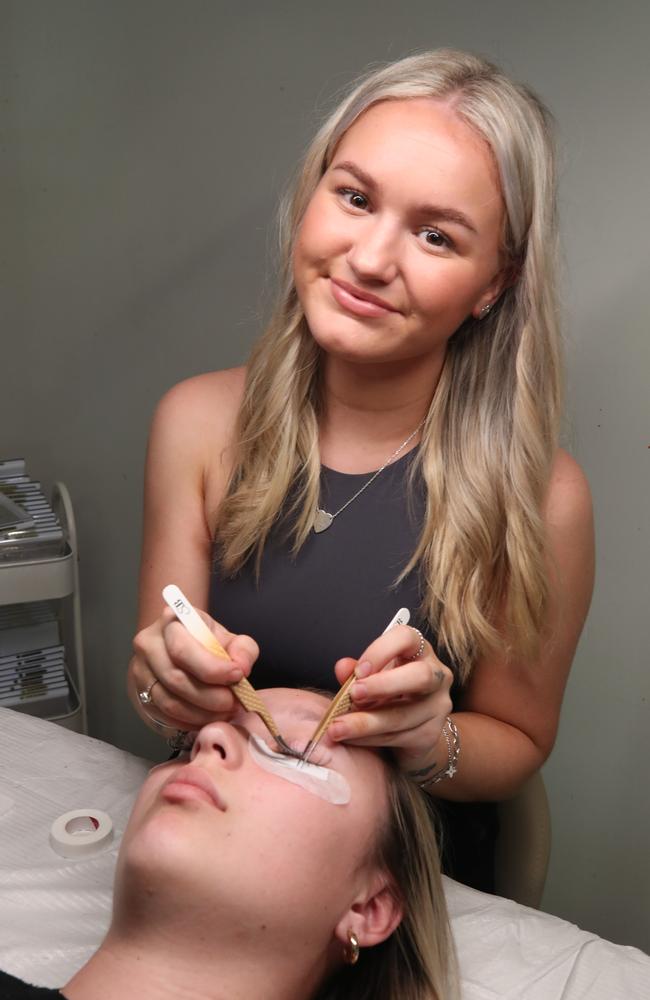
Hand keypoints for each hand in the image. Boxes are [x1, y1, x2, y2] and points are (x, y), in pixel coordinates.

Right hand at [130, 607, 258, 729]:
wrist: (178, 646)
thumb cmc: (206, 642)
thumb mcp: (229, 638)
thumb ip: (243, 649)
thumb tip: (241, 668)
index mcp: (171, 621)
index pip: (183, 650)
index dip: (212, 668)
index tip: (237, 676)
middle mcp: (149, 644)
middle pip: (175, 679)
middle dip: (211, 697)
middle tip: (233, 702)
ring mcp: (140, 671)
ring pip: (168, 703)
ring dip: (201, 714)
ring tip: (224, 712)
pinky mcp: (139, 695)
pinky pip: (164, 717)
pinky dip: (189, 723)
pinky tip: (207, 718)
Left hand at [328, 625, 453, 771]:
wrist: (414, 728)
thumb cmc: (390, 692)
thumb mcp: (373, 676)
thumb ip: (356, 670)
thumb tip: (342, 667)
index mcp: (419, 651)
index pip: (406, 638)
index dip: (381, 651)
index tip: (358, 671)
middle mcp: (436, 675)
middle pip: (420, 676)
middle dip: (383, 686)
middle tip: (353, 695)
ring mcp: (437, 707)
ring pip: (403, 715)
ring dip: (366, 722)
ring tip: (338, 727)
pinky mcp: (431, 734)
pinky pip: (397, 737)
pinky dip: (369, 738)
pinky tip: (351, 738)